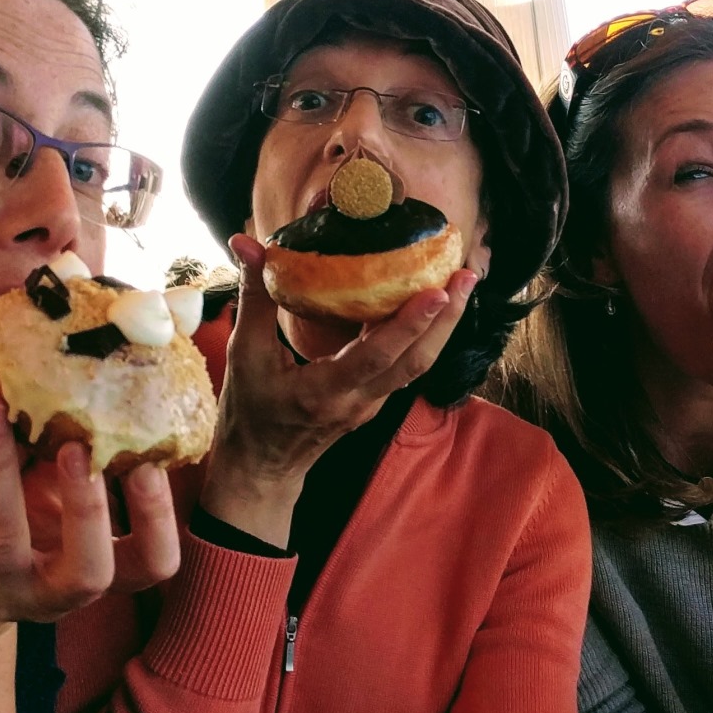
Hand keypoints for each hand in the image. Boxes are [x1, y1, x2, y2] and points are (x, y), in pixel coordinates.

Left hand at [0, 386, 179, 637]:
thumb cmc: (28, 533)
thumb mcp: (64, 509)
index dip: (157, 518)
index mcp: (95, 570)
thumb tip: (115, 387)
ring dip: (2, 466)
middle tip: (82, 449)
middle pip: (88, 572)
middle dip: (88, 509)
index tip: (149, 462)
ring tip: (1, 408)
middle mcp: (51, 591)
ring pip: (3, 535)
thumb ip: (91, 467)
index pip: (152, 562)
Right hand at [201, 233, 474, 543]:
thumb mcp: (244, 355)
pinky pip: (406, 366)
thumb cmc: (249, 413)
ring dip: (443, 326)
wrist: (262, 469)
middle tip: (467, 275)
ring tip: (461, 283)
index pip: (378, 357)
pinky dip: (424, 336)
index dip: (409, 324)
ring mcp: (371, 404)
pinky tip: (431, 307)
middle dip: (446, 319)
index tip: (437, 291)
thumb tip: (248, 243)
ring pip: (418, 365)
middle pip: (416, 361)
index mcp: (326, 392)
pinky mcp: (374, 401)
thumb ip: (253, 298)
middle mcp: (359, 401)